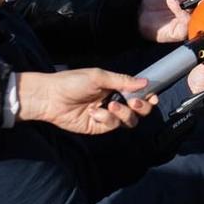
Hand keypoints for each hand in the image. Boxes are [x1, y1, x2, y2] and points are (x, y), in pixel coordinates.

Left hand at [16, 68, 156, 132]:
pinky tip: (94, 113)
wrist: (50, 97)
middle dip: (141, 107)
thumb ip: (122, 80)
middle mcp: (114, 101)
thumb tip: (145, 82)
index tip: (153, 97)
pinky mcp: (98, 127)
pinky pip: (112, 126)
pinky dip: (106, 119)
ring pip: (128, 120)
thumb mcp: (98, 76)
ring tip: (110, 105)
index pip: (138, 93)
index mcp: (115, 87)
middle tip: (134, 102)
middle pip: (138, 110)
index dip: (148, 96)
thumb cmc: (71, 82)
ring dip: (123, 113)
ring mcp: (106, 115)